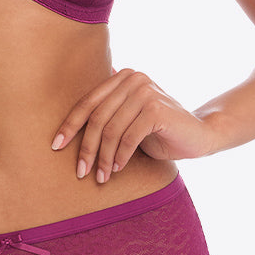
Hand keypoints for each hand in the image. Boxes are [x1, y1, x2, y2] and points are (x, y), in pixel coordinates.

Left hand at [51, 68, 214, 181]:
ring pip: (111, 129)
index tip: (55, 145)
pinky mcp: (156, 108)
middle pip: (97, 117)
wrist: (199, 134)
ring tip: (101, 177)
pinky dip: (121, 156)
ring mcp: (145, 91)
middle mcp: (132, 78)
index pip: (88, 102)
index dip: (70, 124)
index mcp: (122, 77)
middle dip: (86, 147)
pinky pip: (129, 137)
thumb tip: (66, 126)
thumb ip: (107, 114)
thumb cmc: (158, 131)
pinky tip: (118, 169)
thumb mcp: (128, 120)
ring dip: (104, 157)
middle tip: (79, 171)